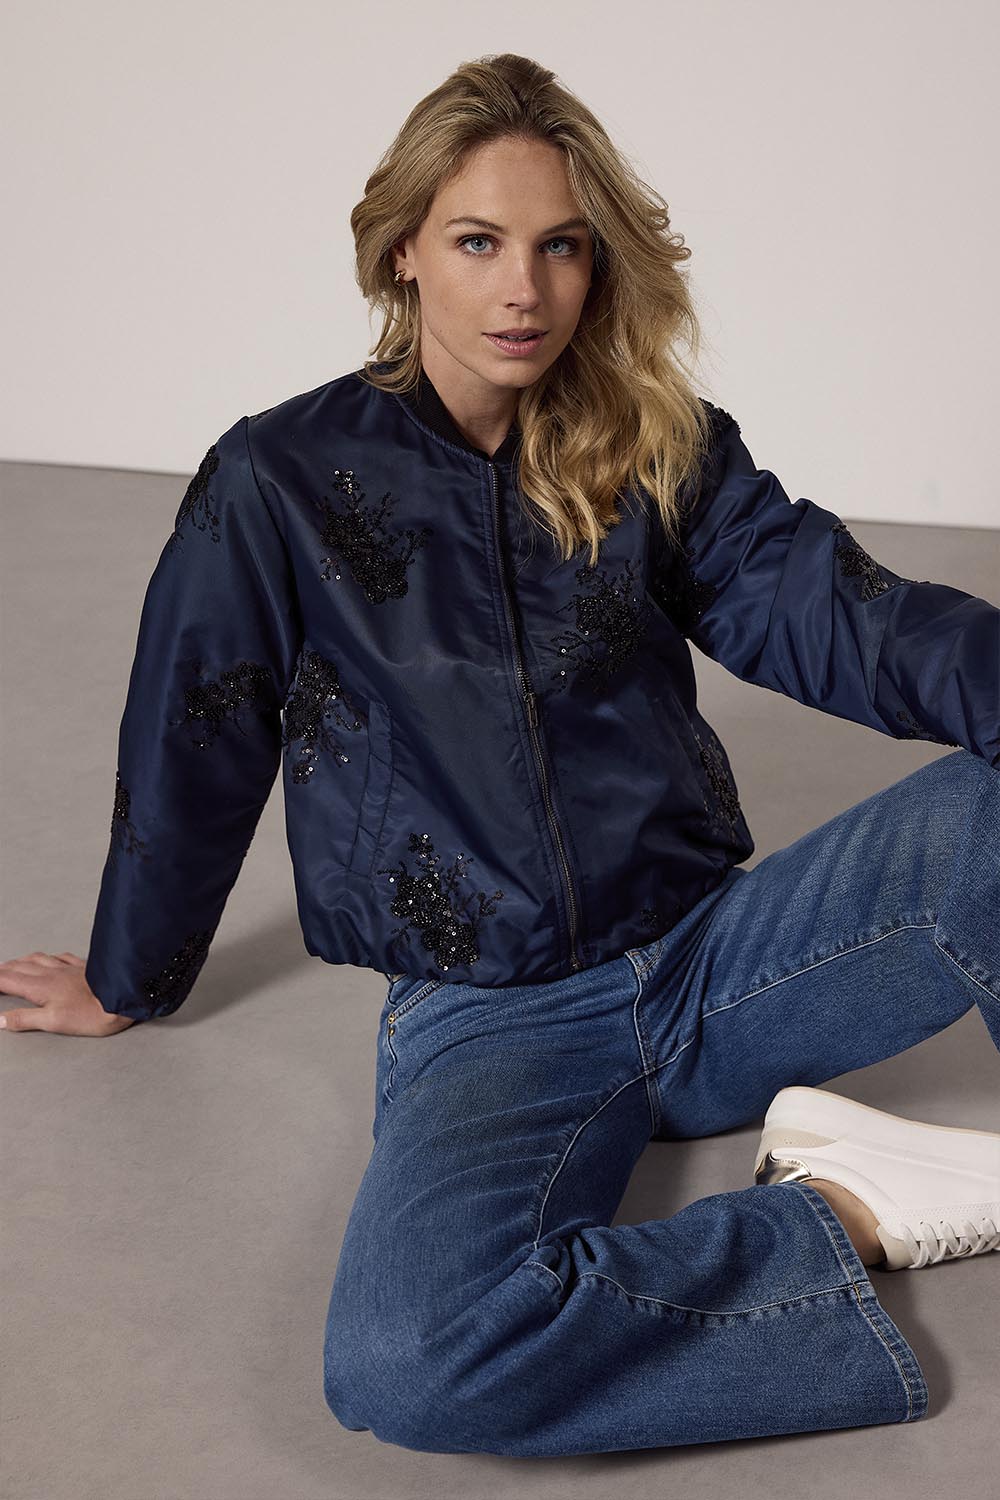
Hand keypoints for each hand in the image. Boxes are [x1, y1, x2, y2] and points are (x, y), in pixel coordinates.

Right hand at [0, 952, 136, 1034]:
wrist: (121, 998)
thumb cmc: (91, 1013)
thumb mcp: (53, 1022)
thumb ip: (25, 1019)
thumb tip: (0, 1020)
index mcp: (40, 986)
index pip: (7, 979)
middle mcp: (51, 972)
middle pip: (18, 967)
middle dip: (2, 970)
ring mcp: (67, 967)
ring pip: (37, 958)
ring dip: (21, 961)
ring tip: (12, 964)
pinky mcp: (82, 967)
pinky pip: (60, 956)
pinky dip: (48, 957)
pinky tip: (50, 958)